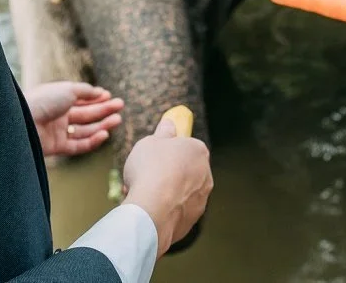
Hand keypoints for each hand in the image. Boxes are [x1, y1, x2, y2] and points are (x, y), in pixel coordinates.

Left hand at [25, 81, 123, 158]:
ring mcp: (57, 132)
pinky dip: (92, 141)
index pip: (81, 99)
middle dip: (103, 110)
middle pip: (85, 114)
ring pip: (84, 130)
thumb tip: (101, 92)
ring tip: (117, 120)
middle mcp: (58, 115)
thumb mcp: (68, 89)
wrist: (23, 121)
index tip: (110, 96)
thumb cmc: (44, 101)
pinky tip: (104, 134)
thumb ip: (86, 91)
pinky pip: (78, 145)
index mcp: (58, 99)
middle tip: (120, 106)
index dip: (96, 98)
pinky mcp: (56, 147)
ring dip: (102, 125)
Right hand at [121, 117, 212, 254]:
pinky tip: (146, 211)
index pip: (186, 147)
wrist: (152, 210)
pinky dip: (163, 211)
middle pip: (183, 171)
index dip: (167, 151)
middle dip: (165, 173)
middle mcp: (206, 175)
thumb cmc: (150, 170)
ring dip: (163, 193)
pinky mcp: (191, 221)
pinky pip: (174, 212)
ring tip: (140, 195)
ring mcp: (201, 200)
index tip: (153, 155)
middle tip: (143, 175)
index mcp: (199, 151)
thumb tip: (169, 123)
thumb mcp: (150, 142)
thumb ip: (163, 133)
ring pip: (179, 193)